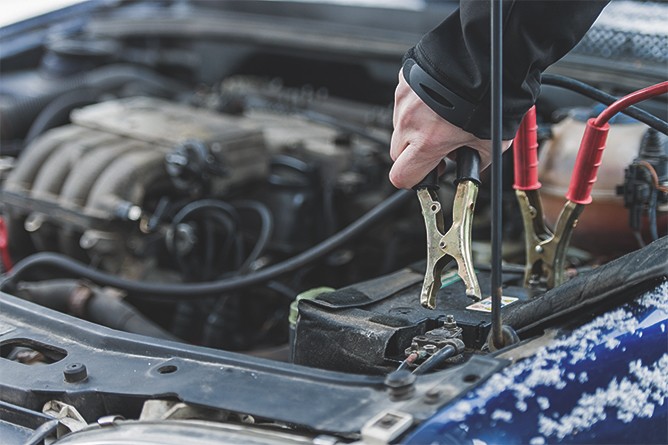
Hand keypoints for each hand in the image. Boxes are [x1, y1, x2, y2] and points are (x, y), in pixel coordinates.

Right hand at [389, 70, 510, 188]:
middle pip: (397, 153)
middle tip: (437, 147)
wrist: (485, 55)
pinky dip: (419, 105)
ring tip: (442, 117)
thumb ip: (477, 161)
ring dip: (416, 128)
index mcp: (427, 142)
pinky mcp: (405, 80)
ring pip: (401, 126)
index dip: (413, 180)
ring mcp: (404, 99)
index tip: (426, 175)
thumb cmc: (490, 95)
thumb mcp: (492, 142)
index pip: (401, 176)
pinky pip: (405, 101)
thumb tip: (473, 167)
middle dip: (414, 155)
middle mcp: (410, 122)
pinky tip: (440, 99)